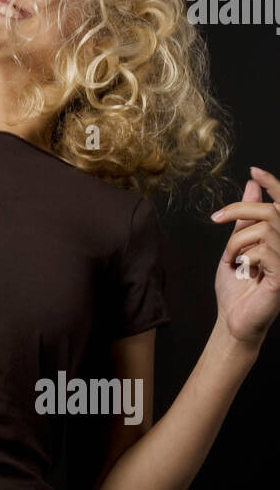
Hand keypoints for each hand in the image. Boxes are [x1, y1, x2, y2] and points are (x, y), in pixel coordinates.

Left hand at [211, 166, 279, 347]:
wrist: (232, 319)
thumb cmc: (236, 287)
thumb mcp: (238, 244)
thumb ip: (246, 218)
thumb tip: (253, 186)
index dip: (274, 184)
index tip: (254, 170)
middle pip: (271, 211)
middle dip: (239, 210)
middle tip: (216, 218)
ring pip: (265, 230)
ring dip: (237, 241)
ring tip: (232, 258)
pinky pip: (265, 251)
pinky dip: (245, 256)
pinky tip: (242, 270)